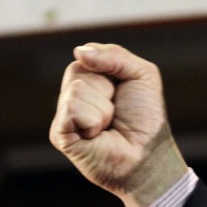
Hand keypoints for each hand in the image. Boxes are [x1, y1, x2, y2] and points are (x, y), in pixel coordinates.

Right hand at [49, 42, 188, 206]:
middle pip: (77, 70)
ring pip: (76, 89)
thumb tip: (78, 51)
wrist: (147, 154)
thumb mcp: (142, 74)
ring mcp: (64, 114)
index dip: (110, 68)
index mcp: (90, 79)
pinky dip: (93, 120)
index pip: (86, 55)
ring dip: (103, 108)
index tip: (122, 89)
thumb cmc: (145, 117)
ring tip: (108, 125)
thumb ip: (114, 55)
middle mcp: (73, 95)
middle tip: (115, 111)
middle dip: (106, 89)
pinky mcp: (59, 134)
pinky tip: (96, 135)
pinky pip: (71, 109)